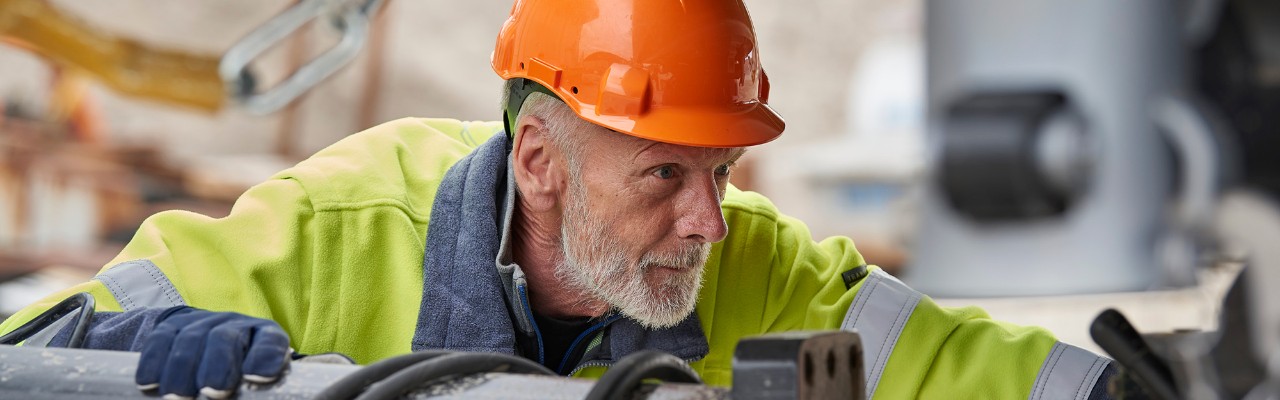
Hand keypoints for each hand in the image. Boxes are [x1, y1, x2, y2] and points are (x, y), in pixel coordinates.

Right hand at [135, 306, 290, 398]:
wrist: (205, 342)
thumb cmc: (238, 373)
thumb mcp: (249, 380)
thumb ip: (250, 388)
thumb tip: (238, 393)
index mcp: (264, 336)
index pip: (270, 340)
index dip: (264, 357)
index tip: (256, 378)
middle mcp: (235, 324)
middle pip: (224, 338)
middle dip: (218, 366)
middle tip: (214, 392)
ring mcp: (202, 322)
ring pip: (190, 339)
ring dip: (182, 371)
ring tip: (177, 397)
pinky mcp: (172, 326)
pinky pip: (160, 339)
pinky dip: (152, 362)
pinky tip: (149, 384)